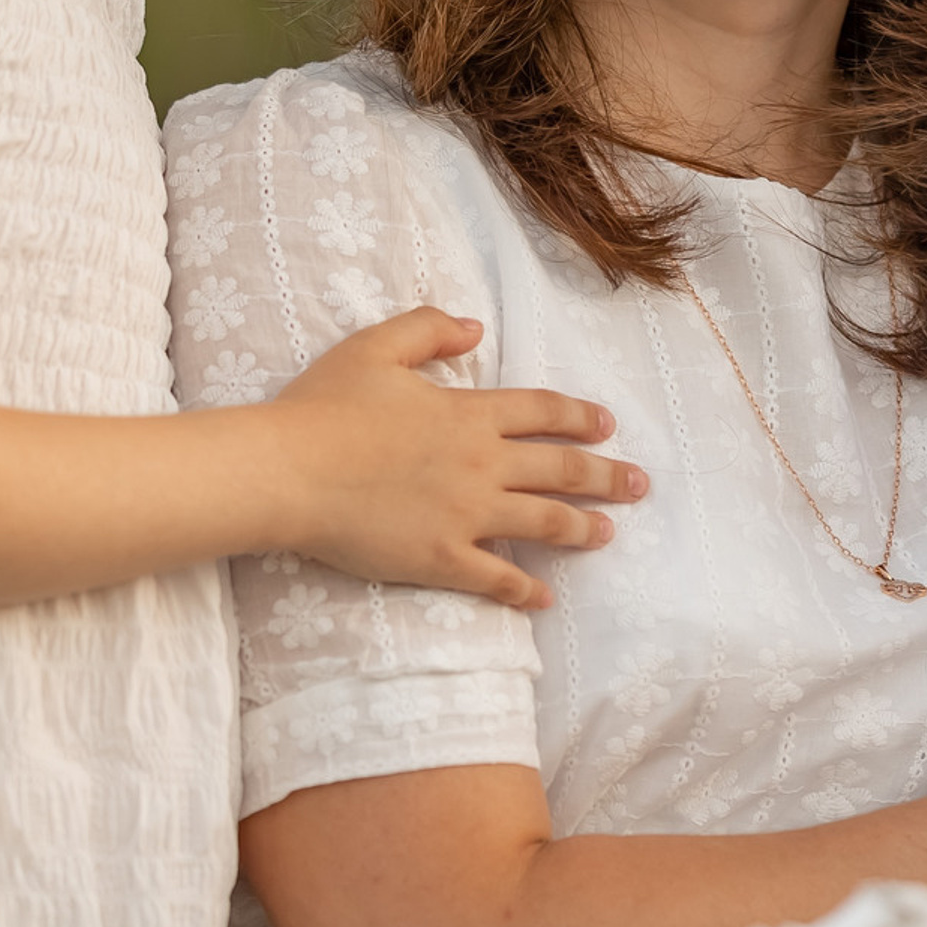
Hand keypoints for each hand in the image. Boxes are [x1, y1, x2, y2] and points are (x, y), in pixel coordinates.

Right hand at [269, 308, 643, 608]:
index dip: (580, 418)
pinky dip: (525, 590)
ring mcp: (464, 514)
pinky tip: (545, 599)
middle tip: (639, 485)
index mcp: (468, 413)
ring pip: (542, 523)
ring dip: (581, 529)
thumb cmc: (324, 407)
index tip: (607, 426)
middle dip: (606, 477)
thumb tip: (476, 327)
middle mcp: (480, 463)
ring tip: (607, 534)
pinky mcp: (440, 558)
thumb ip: (430, 329)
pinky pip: (496, 578)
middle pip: (560, 470)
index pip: (543, 413)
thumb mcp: (376, 346)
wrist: (287, 471)